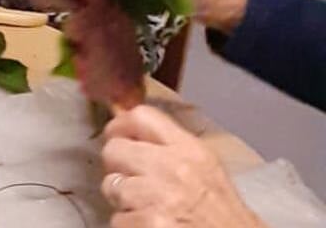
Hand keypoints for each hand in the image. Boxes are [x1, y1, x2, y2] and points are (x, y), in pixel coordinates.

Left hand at [102, 105, 263, 226]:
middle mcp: (174, 168)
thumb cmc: (224, 216)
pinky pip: (117, 218)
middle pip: (114, 150)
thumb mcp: (207, 170)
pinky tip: (150, 227)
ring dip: (123, 201)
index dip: (119, 126)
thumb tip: (132, 137)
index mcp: (191, 151)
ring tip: (149, 209)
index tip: (116, 137)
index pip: (141, 116)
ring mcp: (160, 196)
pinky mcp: (150, 222)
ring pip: (111, 186)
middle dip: (117, 168)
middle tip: (133, 183)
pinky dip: (129, 225)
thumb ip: (172, 150)